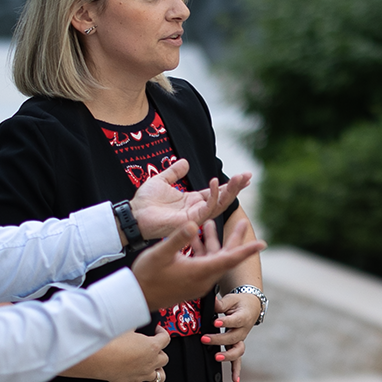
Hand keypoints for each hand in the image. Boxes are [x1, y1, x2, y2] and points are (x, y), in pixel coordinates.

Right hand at [62, 328, 171, 381]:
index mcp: (152, 346)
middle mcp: (151, 361)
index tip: (157, 330)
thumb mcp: (124, 325)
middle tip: (151, 346)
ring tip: (155, 367)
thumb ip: (132, 323)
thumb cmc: (112, 340)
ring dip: (159, 371)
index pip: (165, 338)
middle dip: (160, 352)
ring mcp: (143, 374)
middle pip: (164, 358)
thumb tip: (133, 320)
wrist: (98, 357)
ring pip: (160, 376)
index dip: (162, 333)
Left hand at [130, 160, 251, 238]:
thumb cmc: (144, 201)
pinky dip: (213, 196)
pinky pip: (206, 208)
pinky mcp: (190, 220)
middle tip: (248, 175)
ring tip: (240, 178)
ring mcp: (194, 216)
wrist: (133, 214)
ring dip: (230, 191)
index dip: (229, 185)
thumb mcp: (161, 180)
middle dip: (236, 187)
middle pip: (222, 198)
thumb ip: (174, 172)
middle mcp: (196, 209)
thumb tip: (185, 162)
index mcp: (192, 201)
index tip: (244, 175)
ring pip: (219, 204)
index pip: (216, 192)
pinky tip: (215, 182)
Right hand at [131, 215, 266, 311]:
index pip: (229, 259)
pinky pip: (204, 264)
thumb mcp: (161, 253)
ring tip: (216, 223)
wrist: (135, 298)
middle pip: (225, 257)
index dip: (246, 250)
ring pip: (213, 260)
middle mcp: (203, 279)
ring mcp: (198, 282)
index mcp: (200, 271)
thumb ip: (179, 238)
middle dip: (234, 239)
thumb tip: (195, 223)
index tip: (262, 243)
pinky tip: (197, 237)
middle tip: (243, 223)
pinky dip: (204, 250)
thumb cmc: (146, 276)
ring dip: (215, 242)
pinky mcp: (191, 283)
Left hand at [203, 288, 261, 381]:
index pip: (235, 321)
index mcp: (244, 317)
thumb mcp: (231, 299)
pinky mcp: (238, 345)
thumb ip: (221, 304)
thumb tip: (212, 303)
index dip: (225, 322)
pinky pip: (238, 359)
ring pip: (238, 350)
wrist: (251, 307)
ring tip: (217, 357)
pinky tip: (235, 380)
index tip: (215, 322)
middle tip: (204, 339)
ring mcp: (241, 339)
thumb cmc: (239, 303)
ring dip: (228, 355)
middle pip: (233, 338)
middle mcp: (244, 330)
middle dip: (219, 340)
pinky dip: (236, 370)